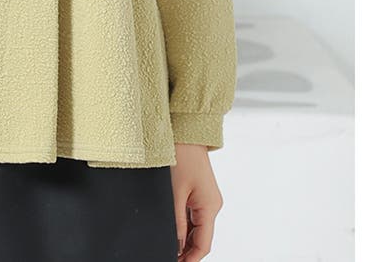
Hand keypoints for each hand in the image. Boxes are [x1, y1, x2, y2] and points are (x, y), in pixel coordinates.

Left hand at [170, 143, 223, 260]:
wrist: (185, 130)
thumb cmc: (181, 155)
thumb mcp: (174, 192)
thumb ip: (175, 221)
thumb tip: (175, 245)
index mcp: (210, 207)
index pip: (204, 244)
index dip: (191, 259)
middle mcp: (211, 204)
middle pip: (201, 238)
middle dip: (186, 251)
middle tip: (168, 256)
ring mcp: (206, 198)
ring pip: (196, 227)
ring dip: (184, 238)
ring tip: (168, 247)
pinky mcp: (199, 191)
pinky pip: (192, 215)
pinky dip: (183, 225)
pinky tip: (171, 230)